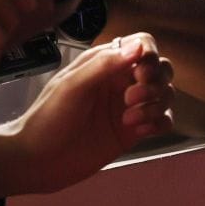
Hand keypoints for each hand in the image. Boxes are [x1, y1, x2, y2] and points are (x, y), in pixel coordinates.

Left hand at [0, 34, 173, 196]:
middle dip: (156, 82)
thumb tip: (139, 47)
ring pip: (165, 94)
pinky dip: (159, 122)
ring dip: (156, 104)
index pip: (142, 44)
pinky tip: (139, 130)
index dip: (150, 56)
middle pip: (161, 68)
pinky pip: (163, 120)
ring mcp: (129, 107)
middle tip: (132, 98)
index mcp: (104, 63)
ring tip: (129, 119)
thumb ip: (104, 65)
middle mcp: (121, 81)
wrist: (39, 162)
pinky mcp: (133, 131)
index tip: (141, 74)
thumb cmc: (48, 118)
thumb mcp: (72, 86)